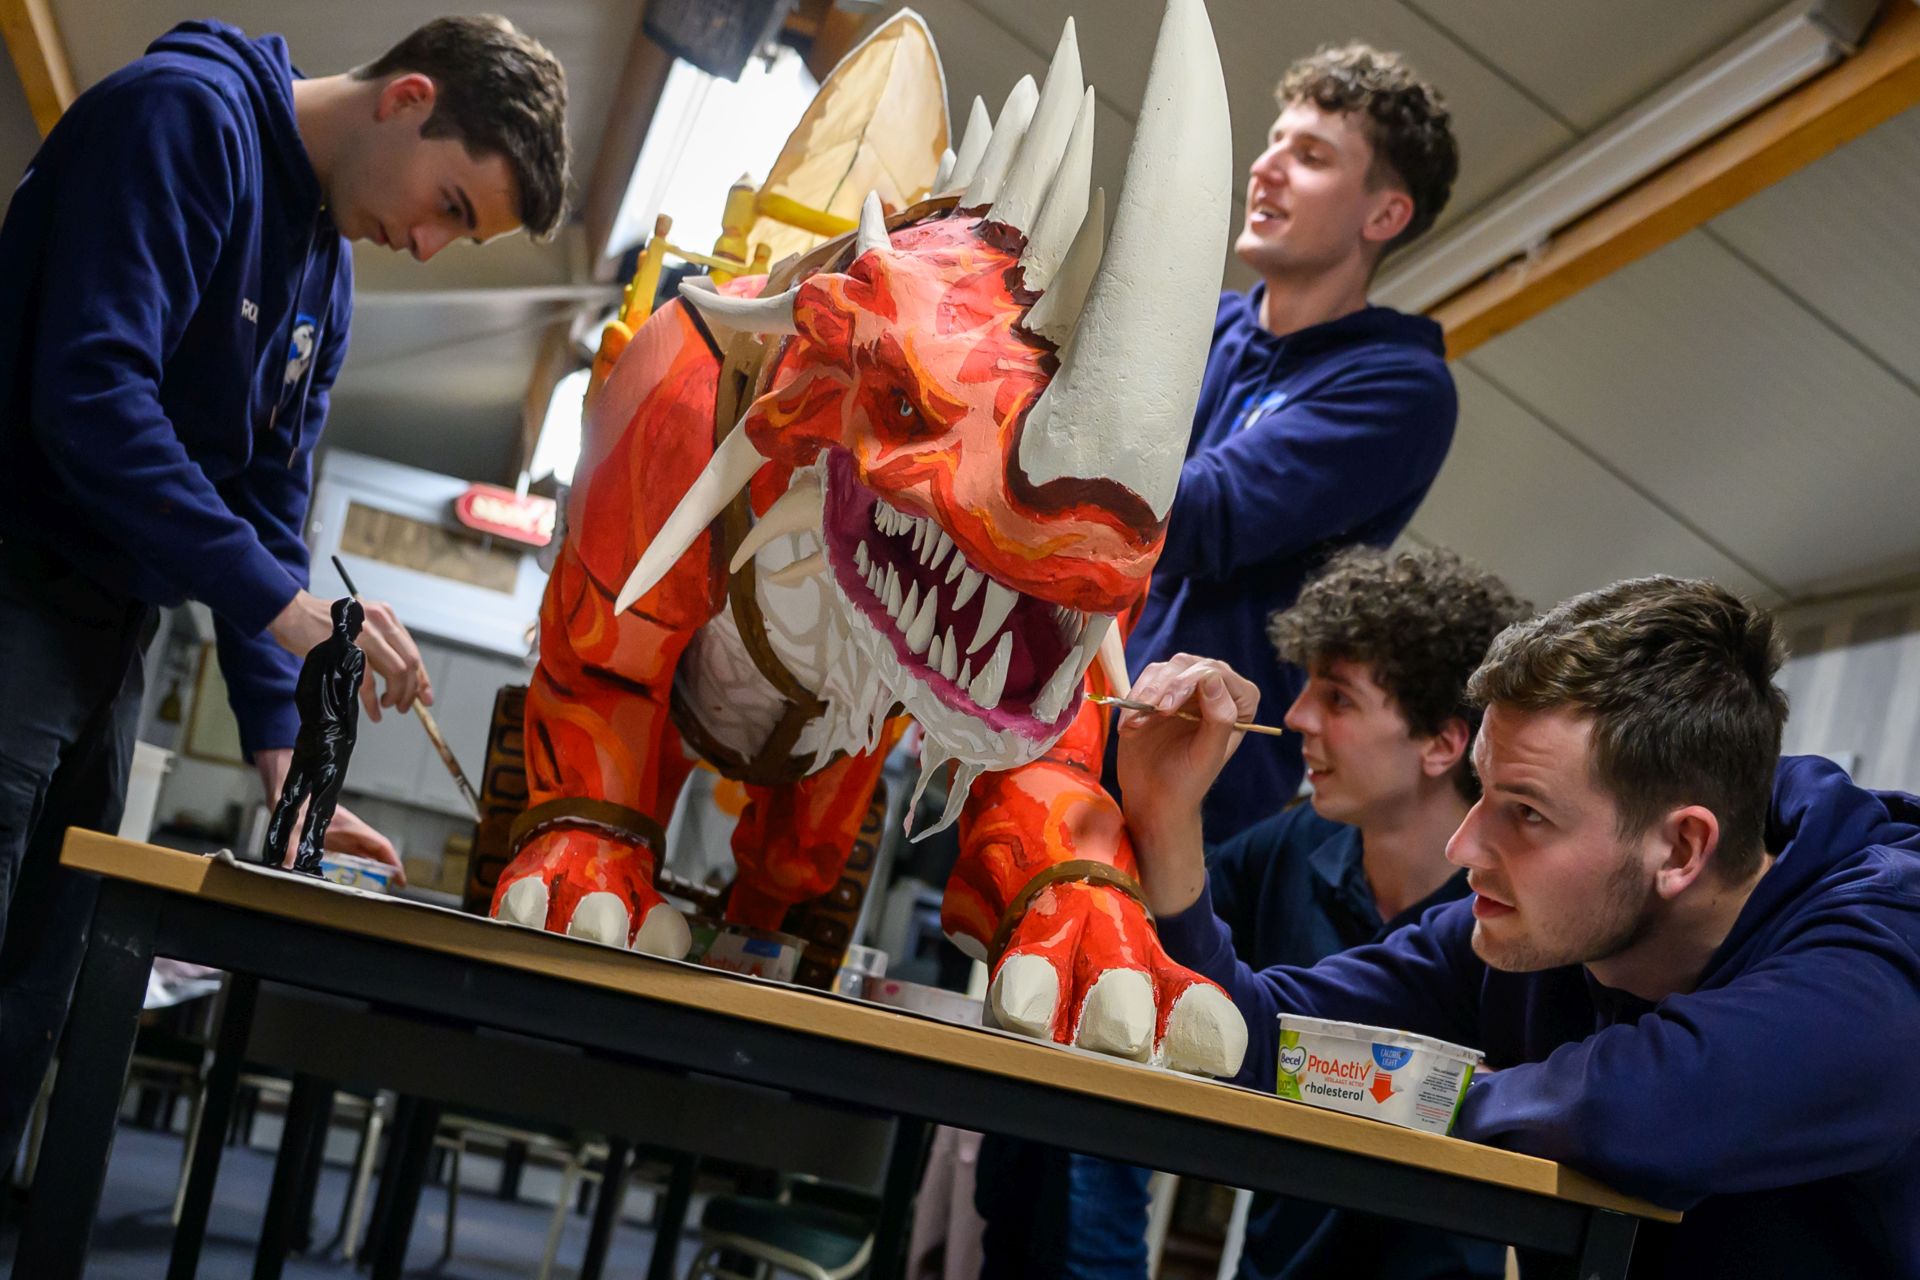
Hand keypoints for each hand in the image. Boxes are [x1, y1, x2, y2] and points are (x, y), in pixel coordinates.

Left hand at [255, 751, 405, 887]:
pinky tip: (354, 879)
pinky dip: (358, 868)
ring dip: (373, 870)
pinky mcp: (332, 840)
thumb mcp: (295, 825)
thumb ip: (293, 846)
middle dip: (387, 870)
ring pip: (365, 855)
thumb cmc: (299, 800)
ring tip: (378, 888)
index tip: (400, 877)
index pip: (380, 845)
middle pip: (376, 853)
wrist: (291, 789)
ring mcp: (343, 836)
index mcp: (350, 826)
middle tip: (393, 887)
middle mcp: (350, 832)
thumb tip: (288, 865)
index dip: (393, 861)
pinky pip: (351, 856)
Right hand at [268, 589, 434, 721]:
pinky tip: (374, 712)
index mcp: (386, 617)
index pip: (413, 651)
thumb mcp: (360, 627)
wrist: (292, 613)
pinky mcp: (347, 649)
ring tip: (388, 706)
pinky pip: (369, 682)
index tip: (425, 697)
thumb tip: (401, 677)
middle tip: (406, 707)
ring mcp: (366, 634)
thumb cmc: (323, 624)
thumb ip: (381, 646)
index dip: (422, 678)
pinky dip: (373, 702)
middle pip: (410, 663)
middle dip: (412, 690)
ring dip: (396, 695)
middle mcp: (381, 622)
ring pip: (397, 672)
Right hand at [1114, 654, 1259, 914]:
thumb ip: (1219, 717)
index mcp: (1238, 703)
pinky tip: (1130, 725)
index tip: (1166, 708)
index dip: (1190, 682)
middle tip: (1151, 711)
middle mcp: (1215, 690)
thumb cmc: (1187, 782)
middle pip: (1189, 665)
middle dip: (1167, 685)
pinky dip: (1134, 698)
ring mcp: (1184, 689)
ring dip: (1148, 691)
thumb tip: (1212, 677)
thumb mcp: (1208, 755)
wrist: (1153, 797)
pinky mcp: (1157, 692)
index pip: (1216, 673)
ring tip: (1137, 722)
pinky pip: (1145, 680)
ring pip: (1165, 669)